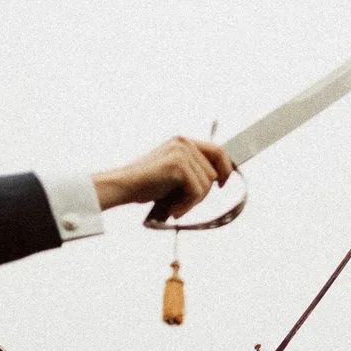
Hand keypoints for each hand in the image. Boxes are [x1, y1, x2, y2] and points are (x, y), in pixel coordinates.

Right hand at [90, 136, 233, 214]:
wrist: (123, 186)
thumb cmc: (146, 185)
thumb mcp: (174, 174)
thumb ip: (193, 170)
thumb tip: (220, 178)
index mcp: (183, 142)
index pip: (217, 151)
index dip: (226, 168)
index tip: (223, 184)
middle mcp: (184, 143)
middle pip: (213, 173)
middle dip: (202, 193)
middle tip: (185, 204)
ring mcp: (181, 152)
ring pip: (206, 184)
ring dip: (192, 202)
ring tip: (174, 206)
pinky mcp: (178, 165)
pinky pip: (196, 192)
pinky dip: (187, 205)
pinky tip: (172, 208)